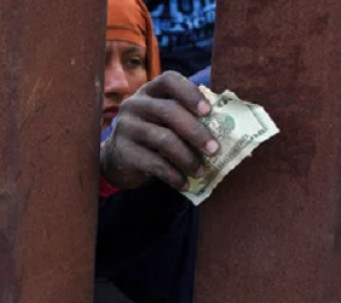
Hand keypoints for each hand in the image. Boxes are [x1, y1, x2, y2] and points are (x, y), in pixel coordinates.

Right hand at [100, 71, 219, 190]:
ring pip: (164, 139)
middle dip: (196, 131)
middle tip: (215, 150)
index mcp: (149, 92)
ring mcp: (126, 128)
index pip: (169, 80)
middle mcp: (134, 105)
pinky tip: (184, 183)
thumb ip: (184, 116)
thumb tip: (224, 126)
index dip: (190, 93)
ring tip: (200, 171)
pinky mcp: (124, 152)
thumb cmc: (150, 137)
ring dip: (187, 158)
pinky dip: (173, 176)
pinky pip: (154, 164)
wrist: (116, 160)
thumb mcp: (162, 121)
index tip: (208, 111)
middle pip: (169, 111)